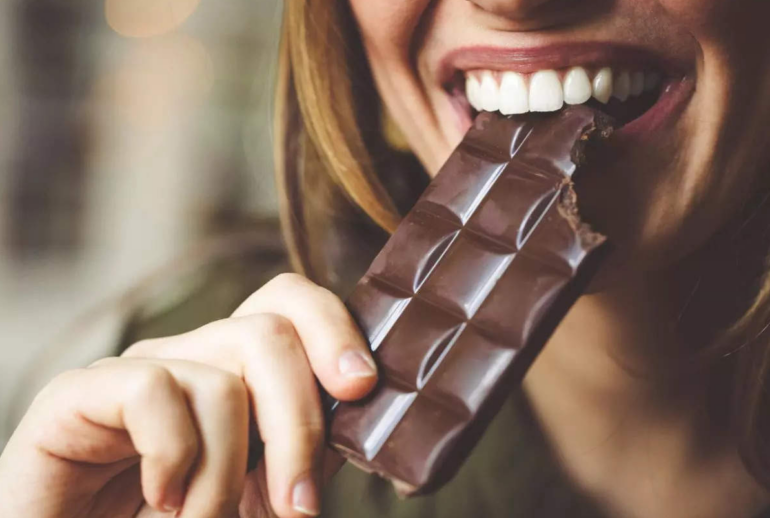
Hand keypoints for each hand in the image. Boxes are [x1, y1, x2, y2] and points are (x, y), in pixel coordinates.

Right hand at [0, 274, 377, 517]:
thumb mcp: (260, 489)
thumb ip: (305, 452)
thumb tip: (364, 424)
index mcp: (235, 366)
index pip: (288, 301)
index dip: (333, 329)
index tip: (361, 389)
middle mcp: (189, 355)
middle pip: (268, 332)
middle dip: (299, 424)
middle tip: (299, 506)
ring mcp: (136, 370)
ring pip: (221, 378)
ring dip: (230, 472)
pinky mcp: (78, 394)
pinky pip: (152, 391)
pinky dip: (174, 458)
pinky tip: (164, 499)